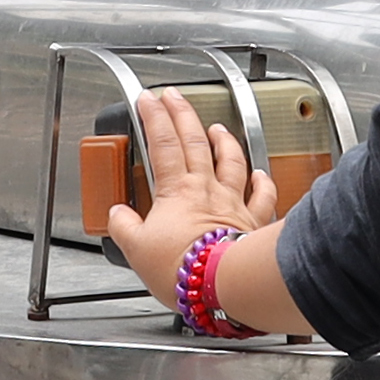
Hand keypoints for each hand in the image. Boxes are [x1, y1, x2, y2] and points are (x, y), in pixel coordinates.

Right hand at [90, 93, 294, 328]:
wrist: (224, 283)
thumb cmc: (184, 268)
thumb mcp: (136, 250)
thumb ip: (123, 227)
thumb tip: (116, 216)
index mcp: (176, 191)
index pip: (162, 143)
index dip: (154, 117)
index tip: (147, 99)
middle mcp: (207, 189)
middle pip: (194, 141)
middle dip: (183, 114)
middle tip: (174, 96)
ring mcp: (233, 203)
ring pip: (231, 160)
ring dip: (224, 140)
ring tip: (217, 127)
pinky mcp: (253, 222)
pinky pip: (262, 196)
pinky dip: (262, 181)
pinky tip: (260, 173)